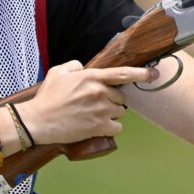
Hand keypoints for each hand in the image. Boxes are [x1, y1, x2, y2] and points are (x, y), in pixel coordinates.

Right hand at [18, 60, 157, 144]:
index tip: (154, 73)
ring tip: (94, 116)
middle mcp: (100, 92)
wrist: (38, 121)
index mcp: (92, 77)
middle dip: (113, 100)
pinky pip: (117, 127)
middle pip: (121, 97)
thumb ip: (75, 66)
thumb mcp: (59, 72)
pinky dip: (110, 128)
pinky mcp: (98, 127)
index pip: (123, 74)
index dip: (142, 73)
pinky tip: (98, 126)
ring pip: (120, 112)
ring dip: (112, 114)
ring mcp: (101, 111)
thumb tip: (85, 68)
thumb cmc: (47, 97)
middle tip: (97, 104)